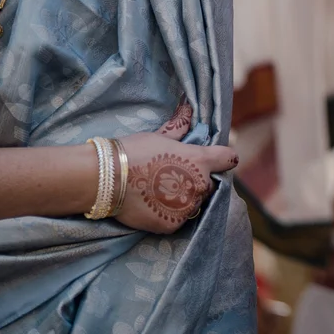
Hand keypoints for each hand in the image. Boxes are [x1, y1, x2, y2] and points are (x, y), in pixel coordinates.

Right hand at [113, 131, 235, 232]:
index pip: (227, 159)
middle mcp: (199, 185)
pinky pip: (177, 219)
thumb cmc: (133, 152)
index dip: (222, 159)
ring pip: (194, 203)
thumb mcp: (159, 136)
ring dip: (183, 199)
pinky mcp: (172, 224)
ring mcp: (186, 207)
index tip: (219, 160)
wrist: (105, 178)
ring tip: (159, 192)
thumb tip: (187, 109)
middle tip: (173, 177)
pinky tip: (153, 205)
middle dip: (196, 181)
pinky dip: (169, 214)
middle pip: (208, 184)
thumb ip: (178, 129)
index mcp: (200, 161)